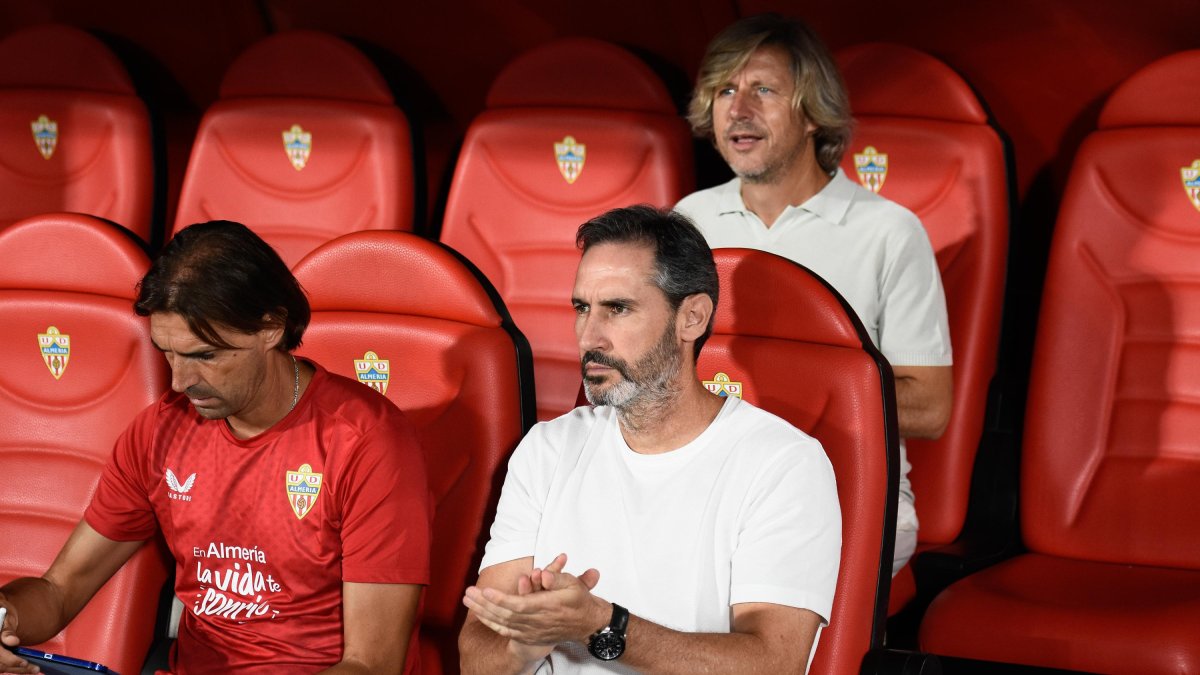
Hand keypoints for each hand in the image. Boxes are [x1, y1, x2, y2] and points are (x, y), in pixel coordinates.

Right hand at [0, 603, 39, 673]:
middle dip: (17, 667)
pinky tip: (25, 668)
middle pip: (0, 664)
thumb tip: (13, 641)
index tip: (24, 662)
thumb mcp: (6, 618)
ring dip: (17, 670)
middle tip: (35, 668)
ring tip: (34, 669)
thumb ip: (7, 631)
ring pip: (1, 667)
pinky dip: (14, 668)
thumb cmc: (3, 614)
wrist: (0, 614)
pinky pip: (2, 666)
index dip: (10, 660)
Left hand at [464, 553, 605, 646]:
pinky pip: (506, 631)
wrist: (587, 624)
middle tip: (468, 593)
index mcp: (546, 608)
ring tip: (468, 601)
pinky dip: (492, 623)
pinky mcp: (529, 636)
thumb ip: (556, 579)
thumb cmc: (579, 600)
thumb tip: (542, 574)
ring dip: (483, 612)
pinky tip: (481, 615)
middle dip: (484, 604)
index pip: (518, 605)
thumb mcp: (573, 585)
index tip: (485, 591)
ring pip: (503, 623)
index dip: (500, 599)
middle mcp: (536, 622)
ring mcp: (532, 631)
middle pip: (505, 614)